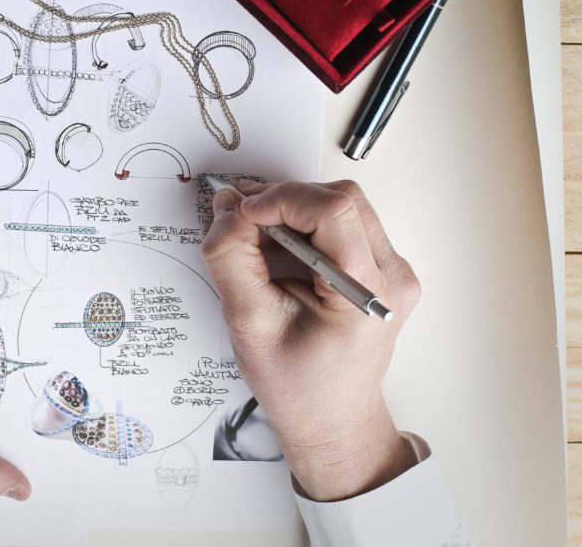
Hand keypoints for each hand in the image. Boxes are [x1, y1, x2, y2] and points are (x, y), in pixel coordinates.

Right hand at [201, 180, 419, 501]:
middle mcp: (392, 278)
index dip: (282, 199)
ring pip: (341, 205)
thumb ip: (232, 260)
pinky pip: (343, 224)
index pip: (334, 211)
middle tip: (243, 219)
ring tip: (257, 237)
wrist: (332, 420)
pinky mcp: (380, 269)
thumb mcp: (249, 323)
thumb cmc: (298, 386)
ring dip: (293, 210)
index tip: (244, 212)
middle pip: (340, 199)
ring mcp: (392, 273)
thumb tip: (226, 210)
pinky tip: (279, 249)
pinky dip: (304, 225)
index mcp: (367, 296)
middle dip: (284, 200)